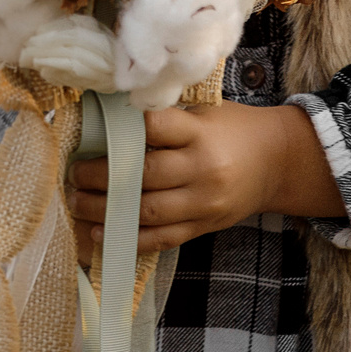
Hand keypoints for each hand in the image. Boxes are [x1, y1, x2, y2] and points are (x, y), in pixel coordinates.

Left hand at [67, 101, 344, 255]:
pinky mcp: (202, 227)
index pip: (156, 128)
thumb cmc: (233, 130)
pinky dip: (127, 238)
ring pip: (147, 210)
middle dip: (101, 176)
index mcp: (201, 133)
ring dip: (105, 209)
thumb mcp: (206, 113)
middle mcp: (202, 169)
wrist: (277, 163)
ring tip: (76, 202)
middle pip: (144, 174)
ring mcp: (203, 203)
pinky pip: (160, 238)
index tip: (93, 128)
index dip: (122, 128)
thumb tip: (109, 118)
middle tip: (74, 172)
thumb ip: (167, 119)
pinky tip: (99, 232)